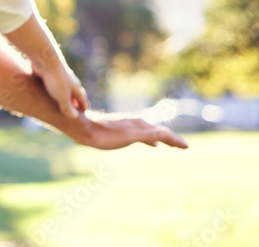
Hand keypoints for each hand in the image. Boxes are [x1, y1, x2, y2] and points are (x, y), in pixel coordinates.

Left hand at [31, 56, 88, 119]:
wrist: (45, 60)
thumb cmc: (55, 79)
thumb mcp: (62, 97)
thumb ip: (68, 108)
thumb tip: (74, 117)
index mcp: (76, 87)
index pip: (82, 99)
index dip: (83, 107)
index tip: (84, 113)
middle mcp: (70, 81)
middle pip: (75, 93)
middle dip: (75, 101)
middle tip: (75, 108)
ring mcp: (61, 76)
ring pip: (64, 87)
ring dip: (65, 94)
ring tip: (62, 101)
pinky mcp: (50, 72)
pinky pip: (54, 83)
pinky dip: (54, 89)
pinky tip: (48, 91)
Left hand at [70, 109, 187, 149]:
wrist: (82, 127)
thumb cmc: (104, 135)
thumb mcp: (127, 137)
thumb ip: (146, 135)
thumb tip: (165, 133)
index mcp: (139, 124)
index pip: (163, 133)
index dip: (175, 140)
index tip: (187, 147)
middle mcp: (136, 123)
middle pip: (159, 131)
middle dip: (172, 139)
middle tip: (184, 146)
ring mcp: (128, 125)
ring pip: (151, 132)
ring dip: (163, 138)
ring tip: (171, 144)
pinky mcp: (121, 129)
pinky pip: (142, 134)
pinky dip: (152, 138)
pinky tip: (152, 144)